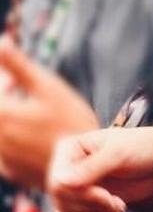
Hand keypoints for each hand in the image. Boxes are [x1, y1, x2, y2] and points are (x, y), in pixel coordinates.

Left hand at [0, 36, 99, 187]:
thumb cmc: (71, 122)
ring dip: (9, 114)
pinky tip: (33, 131)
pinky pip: (3, 148)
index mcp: (1, 115)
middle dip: (6, 95)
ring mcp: (1, 157)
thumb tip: (1, 42)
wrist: (85, 168)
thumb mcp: (49, 88)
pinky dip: (11, 134)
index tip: (13, 79)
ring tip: (28, 107)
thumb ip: (18, 65)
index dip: (3, 82)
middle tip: (16, 86)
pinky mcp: (10, 170)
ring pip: (0, 128)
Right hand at [48, 125, 152, 211]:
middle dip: (90, 208)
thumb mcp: (120, 153)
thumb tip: (60, 182)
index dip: (80, 195)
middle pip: (61, 202)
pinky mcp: (89, 202)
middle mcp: (69, 168)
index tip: (105, 196)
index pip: (57, 183)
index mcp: (71, 149)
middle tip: (116, 203)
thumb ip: (91, 168)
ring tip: (118, 209)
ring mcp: (79, 187)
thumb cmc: (146, 147)